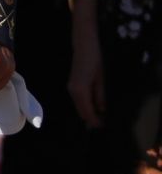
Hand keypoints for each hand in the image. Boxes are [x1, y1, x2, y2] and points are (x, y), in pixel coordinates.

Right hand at [68, 13, 104, 127]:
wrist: (84, 45)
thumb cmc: (95, 60)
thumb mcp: (101, 80)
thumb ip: (100, 96)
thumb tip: (101, 110)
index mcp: (80, 90)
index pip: (87, 112)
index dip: (95, 121)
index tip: (102, 127)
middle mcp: (73, 91)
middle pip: (81, 111)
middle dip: (90, 119)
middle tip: (101, 125)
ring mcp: (70, 87)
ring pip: (78, 106)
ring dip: (87, 113)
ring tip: (99, 118)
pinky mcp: (71, 84)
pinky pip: (77, 100)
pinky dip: (84, 106)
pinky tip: (92, 107)